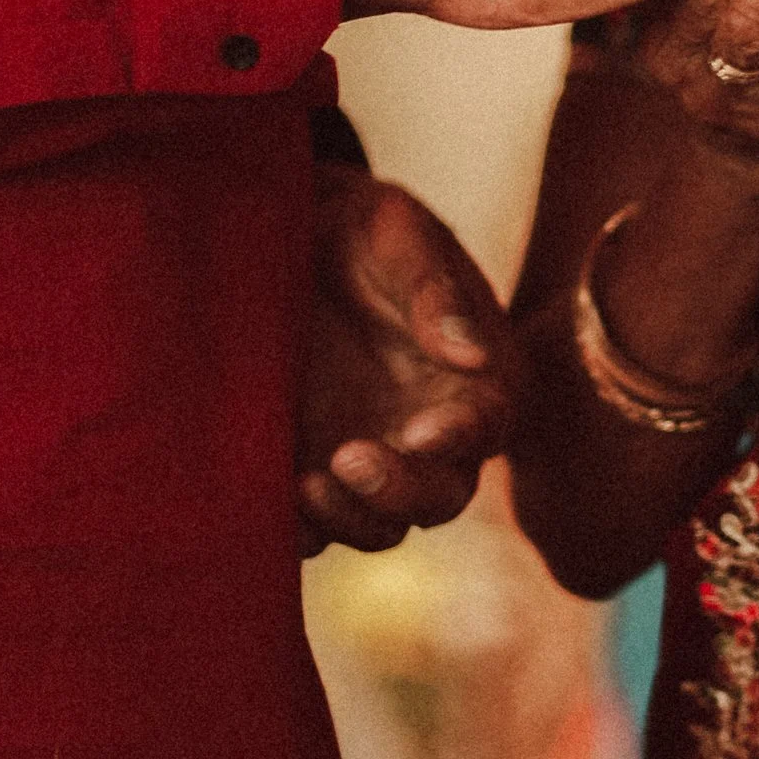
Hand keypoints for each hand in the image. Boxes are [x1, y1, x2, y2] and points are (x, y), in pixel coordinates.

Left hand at [298, 170, 517, 552]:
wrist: (292, 237)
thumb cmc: (361, 228)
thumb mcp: (397, 234)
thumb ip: (432, 290)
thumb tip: (472, 353)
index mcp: (479, 378)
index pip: (487, 424)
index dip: (460, 437)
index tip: (422, 431)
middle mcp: (433, 434)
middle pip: (438, 497)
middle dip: (399, 492)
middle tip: (349, 459)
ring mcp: (374, 459)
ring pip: (379, 525)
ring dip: (348, 518)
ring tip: (305, 485)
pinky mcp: (314, 473)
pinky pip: (314, 526)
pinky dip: (298, 530)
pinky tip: (271, 505)